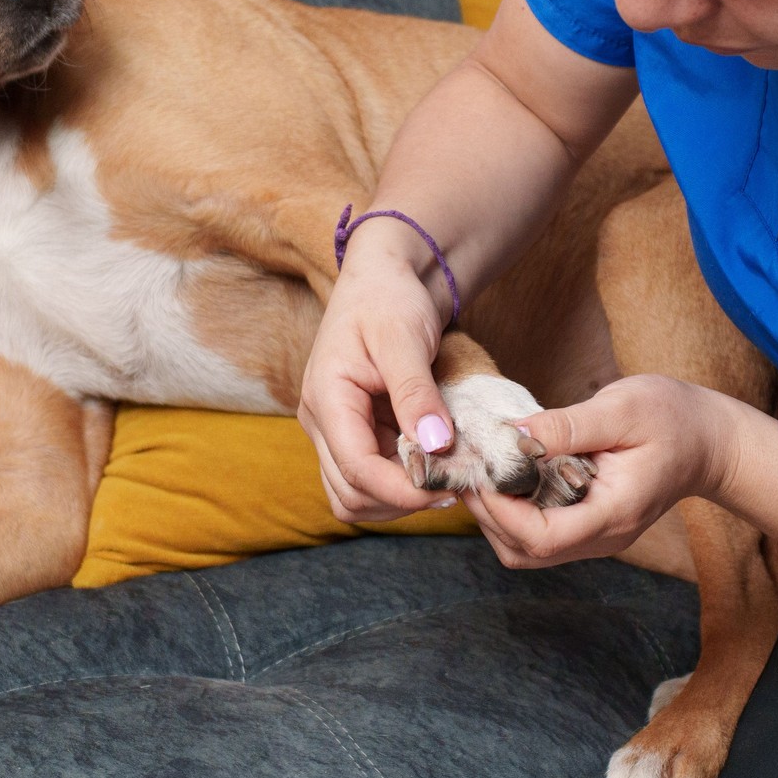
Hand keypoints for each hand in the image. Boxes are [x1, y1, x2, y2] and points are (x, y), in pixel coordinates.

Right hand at [298, 224, 460, 521]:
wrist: (384, 278)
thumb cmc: (389, 299)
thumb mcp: (404, 339)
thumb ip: (416, 393)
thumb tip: (436, 446)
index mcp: (326, 398)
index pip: (356, 469)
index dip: (402, 490)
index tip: (449, 488)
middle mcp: (322, 423)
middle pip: (350, 494)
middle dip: (400, 499)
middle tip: (454, 483)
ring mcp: (336, 431)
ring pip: (356, 496)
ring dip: (398, 499)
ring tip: (445, 476)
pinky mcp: (355, 434)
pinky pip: (370, 479)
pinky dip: (400, 484)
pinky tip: (434, 465)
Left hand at [460, 374, 741, 567]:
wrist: (709, 440)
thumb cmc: (673, 418)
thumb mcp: (622, 409)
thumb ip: (568, 426)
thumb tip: (513, 433)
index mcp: (614, 512)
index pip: (543, 537)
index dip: (499, 510)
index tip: (478, 471)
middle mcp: (603, 536)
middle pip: (525, 552)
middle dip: (487, 514)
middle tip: (466, 466)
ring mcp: (596, 536)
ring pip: (526, 549)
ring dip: (494, 515)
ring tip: (479, 468)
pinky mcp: (588, 525)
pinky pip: (538, 534)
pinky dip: (510, 510)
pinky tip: (502, 473)